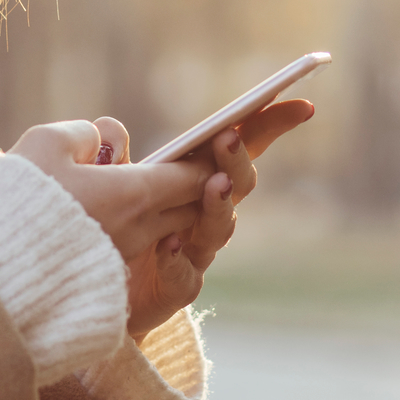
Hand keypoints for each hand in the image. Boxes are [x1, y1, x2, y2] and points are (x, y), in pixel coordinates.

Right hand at [9, 120, 212, 261]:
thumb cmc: (16, 206)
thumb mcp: (42, 145)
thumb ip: (80, 134)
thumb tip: (99, 141)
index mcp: (135, 194)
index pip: (193, 175)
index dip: (212, 156)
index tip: (223, 140)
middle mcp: (140, 230)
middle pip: (191, 206)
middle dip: (205, 184)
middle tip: (212, 162)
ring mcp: (124, 259)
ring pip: (168, 230)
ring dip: (175, 210)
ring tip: (167, 190)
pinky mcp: (105, 279)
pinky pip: (137, 250)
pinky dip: (144, 233)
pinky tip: (124, 221)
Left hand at [105, 101, 314, 340]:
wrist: (98, 294)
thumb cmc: (113, 232)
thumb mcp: (108, 187)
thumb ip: (111, 157)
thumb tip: (111, 129)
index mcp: (194, 180)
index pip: (239, 146)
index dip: (268, 124)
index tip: (302, 106)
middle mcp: (204, 215)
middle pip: (235, 185)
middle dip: (236, 159)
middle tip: (228, 136)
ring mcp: (194, 254)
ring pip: (218, 228)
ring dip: (218, 203)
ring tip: (214, 184)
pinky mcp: (174, 290)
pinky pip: (183, 276)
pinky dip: (178, 259)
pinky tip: (170, 244)